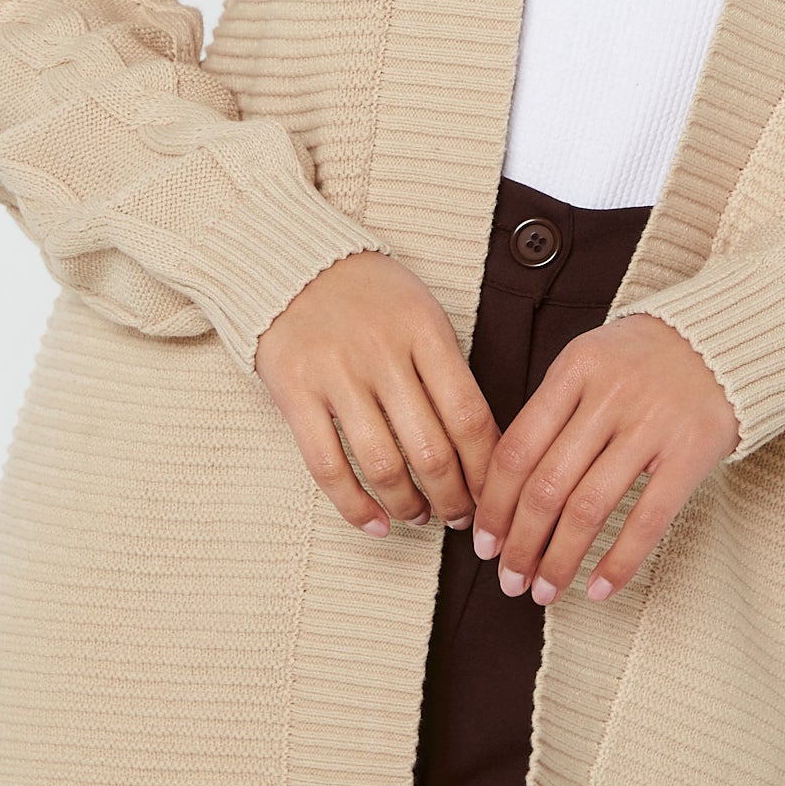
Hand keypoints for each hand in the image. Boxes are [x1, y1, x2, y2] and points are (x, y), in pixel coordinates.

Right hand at [254, 252, 499, 537]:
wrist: (290, 262)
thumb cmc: (368, 294)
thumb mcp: (421, 311)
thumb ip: (447, 368)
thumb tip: (482, 444)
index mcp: (424, 331)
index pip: (470, 415)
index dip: (487, 468)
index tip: (494, 493)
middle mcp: (383, 353)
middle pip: (431, 449)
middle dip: (454, 497)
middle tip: (461, 516)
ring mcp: (336, 374)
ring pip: (383, 465)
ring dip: (409, 506)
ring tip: (421, 517)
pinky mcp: (295, 393)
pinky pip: (327, 466)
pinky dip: (355, 506)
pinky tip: (375, 523)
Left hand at [470, 313, 739, 605]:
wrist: (722, 341)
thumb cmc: (643, 360)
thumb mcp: (589, 362)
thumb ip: (551, 412)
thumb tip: (504, 492)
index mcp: (574, 369)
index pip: (517, 449)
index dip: (494, 505)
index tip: (484, 542)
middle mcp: (609, 396)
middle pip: (546, 485)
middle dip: (521, 544)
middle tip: (509, 579)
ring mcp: (651, 425)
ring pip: (589, 509)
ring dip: (560, 560)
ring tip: (545, 590)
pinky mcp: (690, 454)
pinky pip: (647, 520)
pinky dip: (618, 563)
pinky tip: (598, 589)